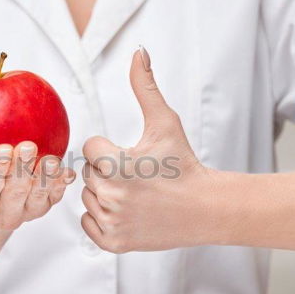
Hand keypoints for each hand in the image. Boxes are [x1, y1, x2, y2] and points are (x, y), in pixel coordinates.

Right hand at [0, 142, 75, 230]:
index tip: (2, 149)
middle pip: (13, 192)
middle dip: (21, 169)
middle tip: (27, 146)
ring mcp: (22, 213)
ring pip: (37, 197)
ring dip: (45, 178)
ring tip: (50, 159)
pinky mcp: (38, 209)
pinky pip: (52, 198)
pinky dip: (60, 184)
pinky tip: (67, 171)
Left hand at [81, 47, 218, 252]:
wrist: (206, 208)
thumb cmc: (184, 163)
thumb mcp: (165, 122)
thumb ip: (145, 86)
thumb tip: (138, 51)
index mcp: (117, 165)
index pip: (89, 147)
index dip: (110, 148)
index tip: (133, 156)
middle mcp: (111, 195)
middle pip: (87, 173)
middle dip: (107, 171)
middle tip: (137, 176)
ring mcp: (112, 221)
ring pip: (88, 197)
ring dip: (105, 194)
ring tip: (135, 194)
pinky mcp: (114, 242)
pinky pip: (88, 223)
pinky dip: (102, 217)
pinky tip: (126, 210)